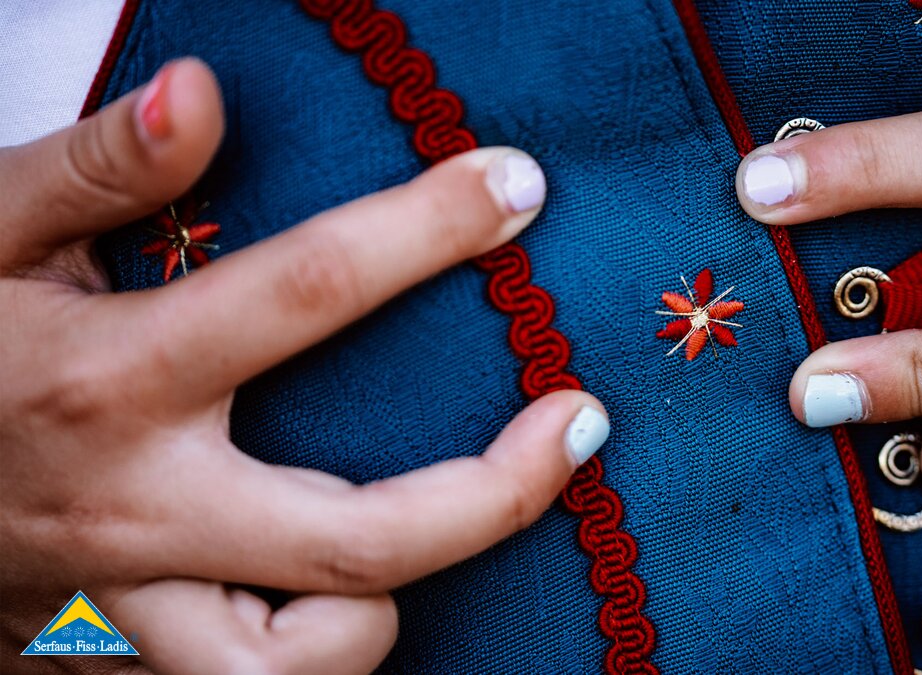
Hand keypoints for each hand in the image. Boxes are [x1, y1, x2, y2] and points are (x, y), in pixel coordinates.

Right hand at [0, 58, 608, 673]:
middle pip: (360, 536)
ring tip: (436, 516)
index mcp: (112, 380)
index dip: (427, 232)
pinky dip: (323, 645)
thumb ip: (97, 167)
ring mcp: (141, 602)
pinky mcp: (135, 653)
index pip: (305, 292)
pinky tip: (335, 581)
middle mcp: (143, 511)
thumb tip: (205, 95)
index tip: (517, 191)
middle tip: (581, 419)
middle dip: (501, 490)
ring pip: (311, 659)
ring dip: (391, 599)